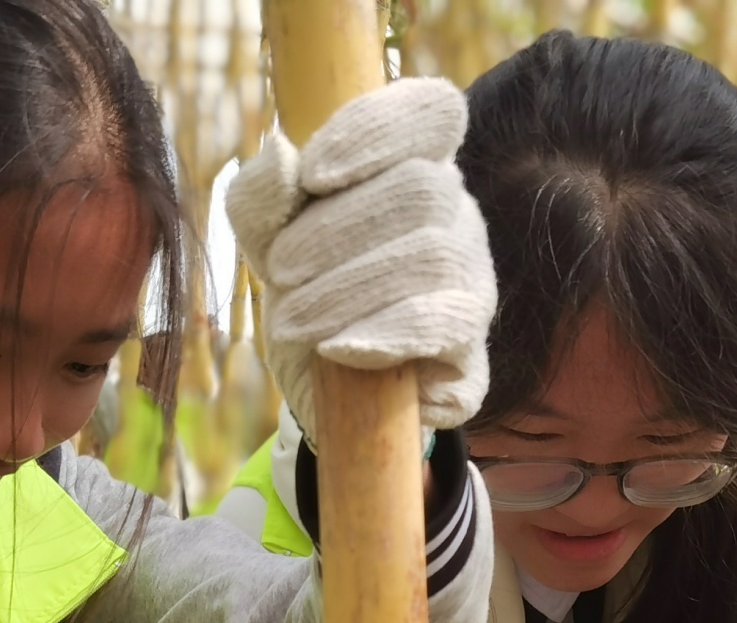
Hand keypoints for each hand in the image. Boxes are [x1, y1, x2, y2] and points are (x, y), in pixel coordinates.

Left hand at [225, 78, 495, 439]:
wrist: (318, 395)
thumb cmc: (302, 294)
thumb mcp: (264, 240)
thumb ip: (263, 194)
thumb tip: (282, 153)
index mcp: (415, 169)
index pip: (434, 112)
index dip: (379, 131)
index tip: (313, 175)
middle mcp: (457, 219)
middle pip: (422, 191)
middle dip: (336, 232)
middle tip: (278, 271)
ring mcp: (473, 285)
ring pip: (433, 255)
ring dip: (346, 288)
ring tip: (290, 319)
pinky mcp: (471, 354)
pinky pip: (445, 325)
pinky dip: (384, 333)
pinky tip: (337, 348)